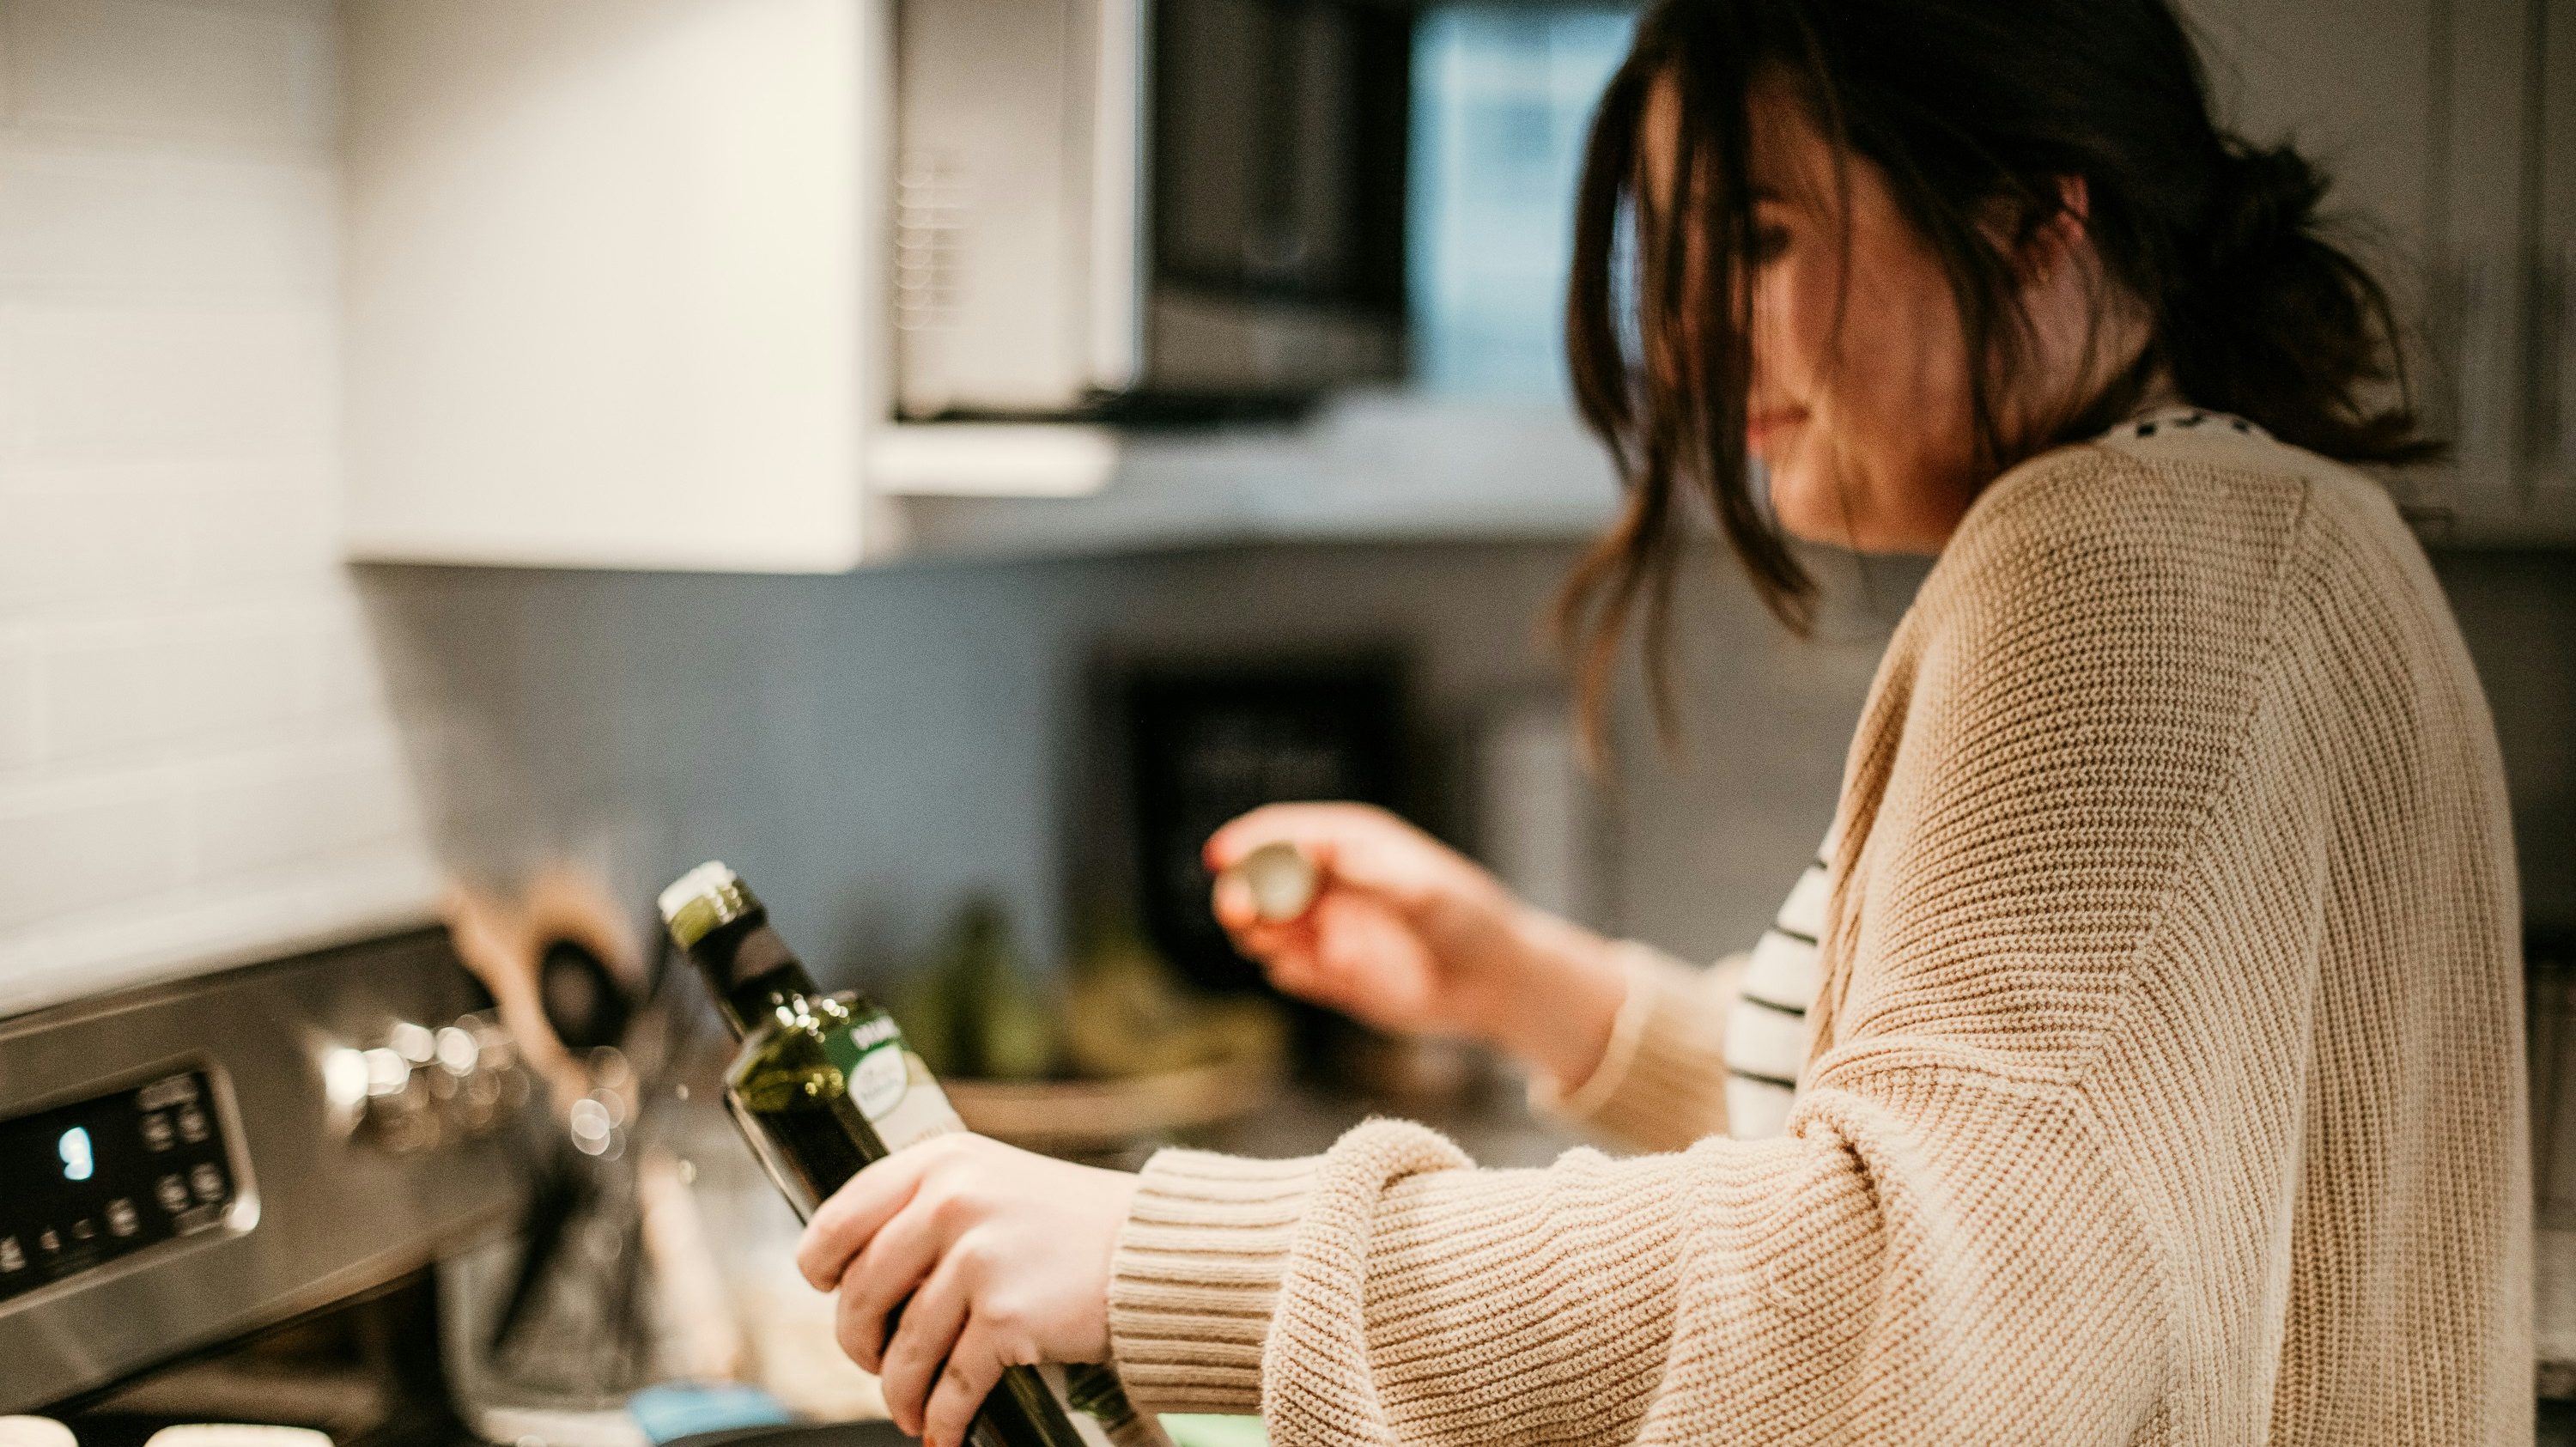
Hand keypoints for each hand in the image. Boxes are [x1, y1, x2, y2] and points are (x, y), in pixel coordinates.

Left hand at [795, 1135, 1136, 1446]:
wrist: (1155, 1253)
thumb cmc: (1072, 1224)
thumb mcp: (993, 1182)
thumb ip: (930, 1207)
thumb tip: (858, 1270)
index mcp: (940, 1161)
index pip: (839, 1219)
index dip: (820, 1266)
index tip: (827, 1288)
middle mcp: (951, 1201)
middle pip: (859, 1294)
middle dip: (859, 1342)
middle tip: (876, 1360)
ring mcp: (978, 1258)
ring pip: (902, 1350)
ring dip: (899, 1393)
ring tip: (910, 1409)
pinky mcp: (1006, 1315)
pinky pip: (950, 1384)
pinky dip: (942, 1417)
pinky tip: (943, 1430)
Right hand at [1205, 802, 1623, 1086]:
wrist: (1497, 983)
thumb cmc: (1470, 923)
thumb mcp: (1425, 891)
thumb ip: (1368, 873)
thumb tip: (1313, 852)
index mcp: (1351, 846)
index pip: (1283, 834)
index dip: (1248, 844)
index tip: (1221, 859)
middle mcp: (1330, 884)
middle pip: (1261, 881)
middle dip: (1241, 893)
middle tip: (1239, 915)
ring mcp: (1328, 929)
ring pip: (1266, 927)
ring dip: (1257, 934)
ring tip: (1276, 946)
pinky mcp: (1331, 974)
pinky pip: (1291, 971)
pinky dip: (1290, 972)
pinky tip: (1319, 974)